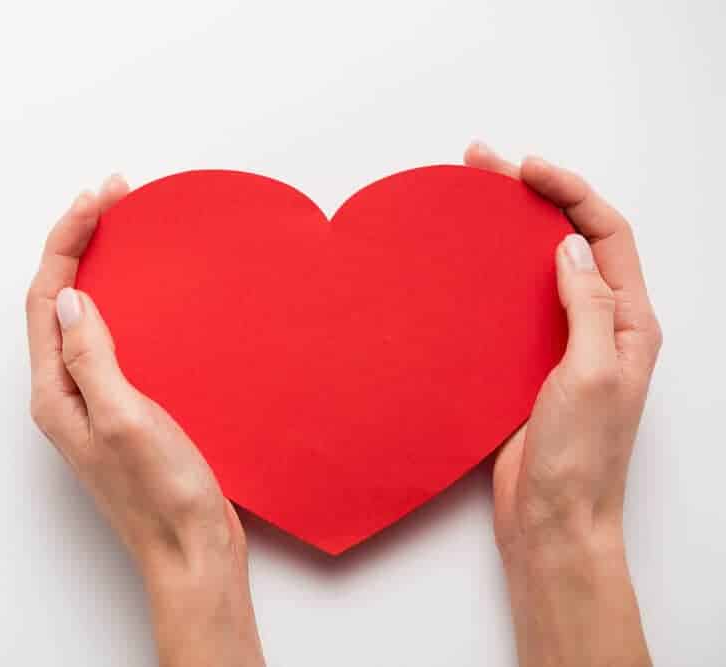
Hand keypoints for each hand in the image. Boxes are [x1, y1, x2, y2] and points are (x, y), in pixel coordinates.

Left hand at [26, 175, 263, 666]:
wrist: (192, 552)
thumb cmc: (161, 494)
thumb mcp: (125, 419)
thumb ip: (91, 358)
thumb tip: (68, 297)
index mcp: (55, 393)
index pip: (46, 298)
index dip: (67, 240)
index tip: (100, 197)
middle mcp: (65, 393)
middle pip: (57, 300)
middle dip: (78, 240)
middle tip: (112, 194)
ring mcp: (94, 401)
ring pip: (83, 316)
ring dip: (98, 265)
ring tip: (121, 225)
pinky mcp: (124, 408)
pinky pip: (112, 339)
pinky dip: (123, 300)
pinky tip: (147, 291)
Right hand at [465, 142, 659, 665]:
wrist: (551, 519)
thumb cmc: (582, 458)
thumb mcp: (594, 376)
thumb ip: (588, 308)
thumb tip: (566, 247)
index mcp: (629, 322)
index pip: (605, 236)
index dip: (570, 194)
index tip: (527, 170)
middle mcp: (599, 325)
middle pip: (570, 241)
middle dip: (533, 198)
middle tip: (486, 165)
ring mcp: (560, 343)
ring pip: (536, 270)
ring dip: (506, 233)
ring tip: (470, 201)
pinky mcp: (525, 363)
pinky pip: (510, 306)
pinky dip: (488, 277)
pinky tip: (462, 266)